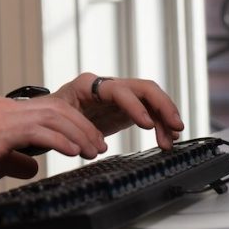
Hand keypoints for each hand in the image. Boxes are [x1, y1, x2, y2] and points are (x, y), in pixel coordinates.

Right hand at [0, 95, 108, 181]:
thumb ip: (11, 157)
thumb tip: (33, 165)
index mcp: (0, 110)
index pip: (46, 108)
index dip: (72, 122)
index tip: (87, 139)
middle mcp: (3, 107)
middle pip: (56, 108)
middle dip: (82, 126)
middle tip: (99, 145)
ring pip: (52, 116)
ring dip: (78, 133)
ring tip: (94, 150)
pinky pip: (35, 131)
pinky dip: (60, 140)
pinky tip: (73, 151)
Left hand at [51, 73, 183, 149]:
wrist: (52, 114)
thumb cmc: (52, 113)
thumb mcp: (58, 117)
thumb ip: (76, 126)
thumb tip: (94, 145)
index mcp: (89, 84)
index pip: (119, 90)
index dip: (135, 105)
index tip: (147, 124)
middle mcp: (109, 85)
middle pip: (143, 88)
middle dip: (162, 105)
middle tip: (176, 125)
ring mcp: (121, 95)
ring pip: (152, 99)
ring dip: (165, 118)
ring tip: (171, 140)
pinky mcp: (128, 107)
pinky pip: (151, 112)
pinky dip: (161, 124)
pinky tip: (168, 137)